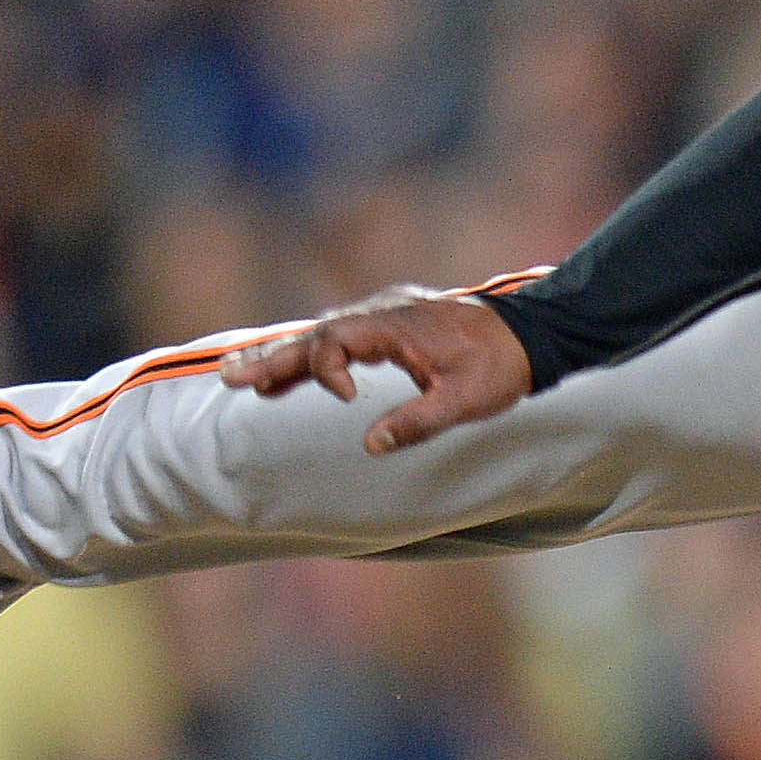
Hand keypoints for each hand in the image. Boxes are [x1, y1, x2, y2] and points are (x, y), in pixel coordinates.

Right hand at [214, 286, 531, 455]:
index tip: (346, 399)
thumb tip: (370, 445)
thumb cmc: (500, 367)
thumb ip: (419, 422)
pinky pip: (338, 341)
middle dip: (272, 358)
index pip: (337, 338)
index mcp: (396, 325)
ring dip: (282, 357)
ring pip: (321, 336)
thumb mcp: (466, 400)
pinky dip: (310, 359)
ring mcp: (383, 318)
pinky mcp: (388, 329)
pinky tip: (283, 379)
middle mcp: (382, 314)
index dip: (327, 368)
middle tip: (229, 378)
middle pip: (315, 334)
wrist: (531, 336)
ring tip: (236, 378)